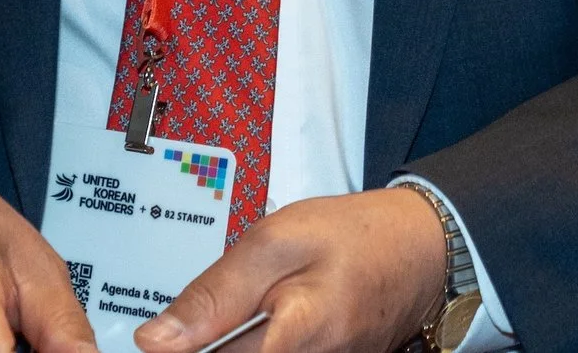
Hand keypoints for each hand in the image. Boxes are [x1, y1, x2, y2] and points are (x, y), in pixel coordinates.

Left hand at [137, 189, 445, 352]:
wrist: (422, 250)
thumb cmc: (358, 236)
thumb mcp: (278, 241)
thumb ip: (214, 293)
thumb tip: (155, 339)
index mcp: (294, 342)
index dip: (183, 347)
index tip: (164, 335)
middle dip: (209, 342)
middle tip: (219, 309)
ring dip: (234, 343)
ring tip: (243, 313)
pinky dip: (258, 345)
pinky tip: (261, 326)